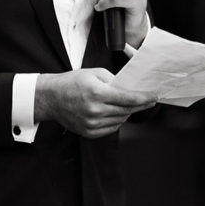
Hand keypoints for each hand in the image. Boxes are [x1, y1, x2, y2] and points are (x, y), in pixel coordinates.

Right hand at [35, 68, 156, 137]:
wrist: (51, 97)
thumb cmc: (71, 83)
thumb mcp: (93, 73)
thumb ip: (113, 81)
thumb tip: (129, 89)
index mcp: (97, 93)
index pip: (128, 99)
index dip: (144, 98)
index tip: (154, 97)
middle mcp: (95, 110)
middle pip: (127, 110)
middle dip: (140, 105)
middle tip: (148, 101)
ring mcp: (92, 123)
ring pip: (120, 120)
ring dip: (127, 112)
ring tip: (127, 105)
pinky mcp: (89, 132)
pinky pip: (111, 128)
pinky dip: (117, 121)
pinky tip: (116, 113)